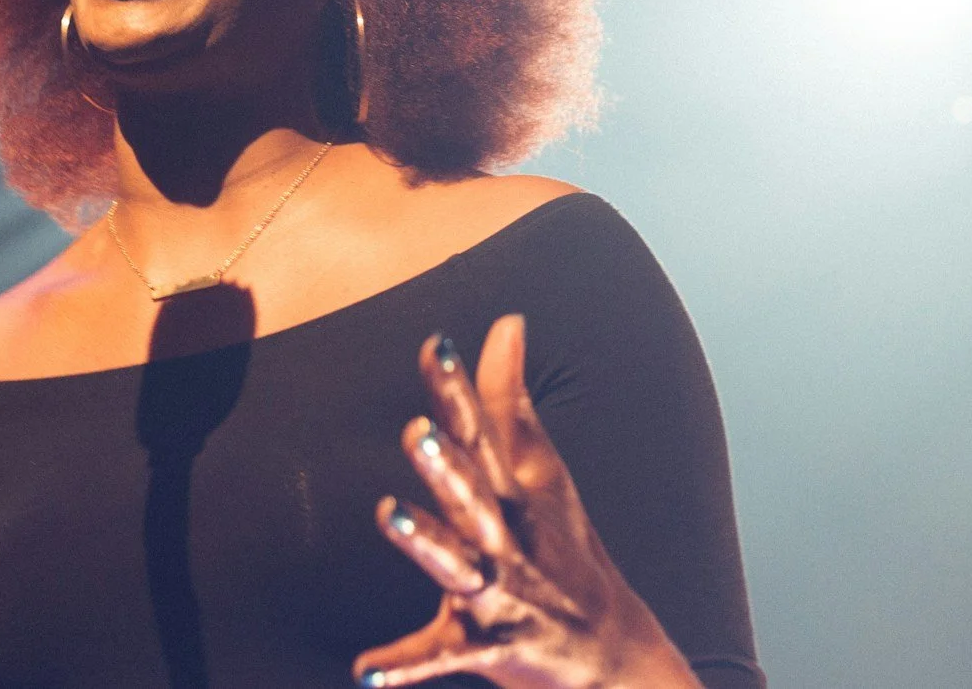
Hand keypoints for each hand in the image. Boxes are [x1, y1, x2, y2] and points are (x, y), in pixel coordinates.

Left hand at [353, 315, 699, 688]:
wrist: (609, 648)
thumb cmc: (559, 545)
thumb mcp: (536, 469)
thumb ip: (506, 396)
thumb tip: (507, 319)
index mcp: (509, 493)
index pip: (480, 432)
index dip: (457, 389)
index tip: (436, 343)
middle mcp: (504, 538)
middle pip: (472, 496)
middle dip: (447, 465)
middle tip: (416, 431)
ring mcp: (497, 593)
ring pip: (457, 565)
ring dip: (424, 542)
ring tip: (387, 514)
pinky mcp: (485, 646)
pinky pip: (439, 656)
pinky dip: (402, 666)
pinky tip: (362, 671)